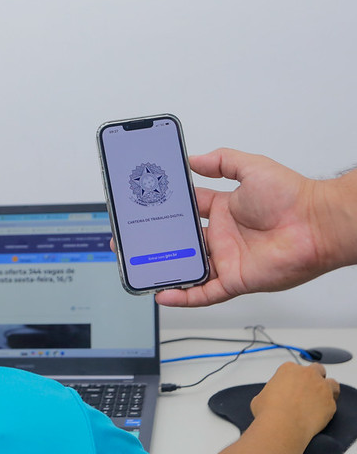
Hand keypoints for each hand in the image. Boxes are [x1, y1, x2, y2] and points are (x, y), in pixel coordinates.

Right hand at [156, 148, 330, 306]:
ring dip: (166, 269)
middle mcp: (223, 236)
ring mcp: (227, 259)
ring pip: (188, 268)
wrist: (316, 225)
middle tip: (136, 240)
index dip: (169, 209)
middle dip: (159, 241)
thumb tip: (195, 158)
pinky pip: (203, 293)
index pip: (189, 210)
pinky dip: (183, 295)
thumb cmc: (293, 197)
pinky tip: (164, 294)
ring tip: (141, 268)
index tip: (149, 206)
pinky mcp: (234, 280)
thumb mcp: (252, 168)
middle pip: (183, 241)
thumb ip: (222, 161)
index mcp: (225, 210)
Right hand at [251, 362, 339, 439]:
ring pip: (332, 384)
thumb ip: (271, 392)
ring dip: (327, 390)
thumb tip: (272, 399)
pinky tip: (318, 415)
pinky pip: (332, 403)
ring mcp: (322, 388)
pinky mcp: (330, 403)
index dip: (293, 379)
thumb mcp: (260, 396)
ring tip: (319, 401)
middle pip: (316, 369)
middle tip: (307, 391)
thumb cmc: (269, 411)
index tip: (290, 388)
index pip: (294, 368)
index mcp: (289, 369)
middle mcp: (307, 374)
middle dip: (313, 378)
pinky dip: (327, 408)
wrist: (282, 425)